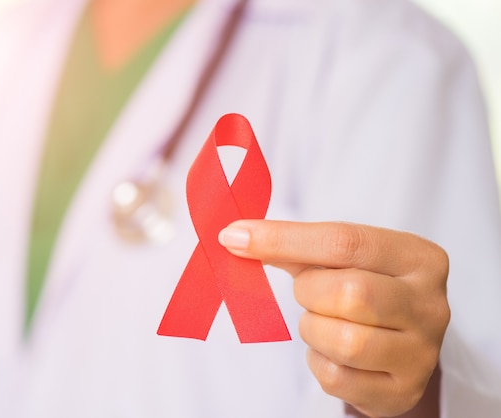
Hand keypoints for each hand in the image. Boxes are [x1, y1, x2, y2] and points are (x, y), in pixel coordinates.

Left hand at [218, 220, 449, 416]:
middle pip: (351, 294)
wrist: (400, 341)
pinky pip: (337, 378)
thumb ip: (295, 247)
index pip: (346, 242)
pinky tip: (329, 350)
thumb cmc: (365, 287)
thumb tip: (237, 237)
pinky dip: (318, 362)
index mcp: (419, 258)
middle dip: (310, 293)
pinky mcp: (402, 391)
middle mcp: (431, 305)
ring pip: (346, 342)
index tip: (238, 236)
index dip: (284, 239)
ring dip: (314, 330)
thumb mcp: (343, 259)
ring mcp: (422, 353)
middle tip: (309, 293)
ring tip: (322, 322)